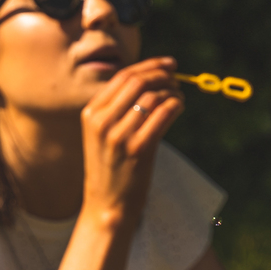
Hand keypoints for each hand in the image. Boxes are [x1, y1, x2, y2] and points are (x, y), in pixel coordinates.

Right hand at [80, 56, 181, 228]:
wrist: (106, 205)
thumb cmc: (111, 168)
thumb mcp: (103, 134)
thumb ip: (119, 109)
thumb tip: (151, 80)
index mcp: (91, 113)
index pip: (123, 76)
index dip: (149, 66)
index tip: (168, 64)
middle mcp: (102, 121)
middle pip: (138, 81)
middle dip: (162, 75)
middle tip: (177, 79)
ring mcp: (119, 135)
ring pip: (152, 96)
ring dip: (172, 91)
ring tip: (179, 96)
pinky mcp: (138, 149)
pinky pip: (163, 114)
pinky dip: (175, 105)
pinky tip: (179, 107)